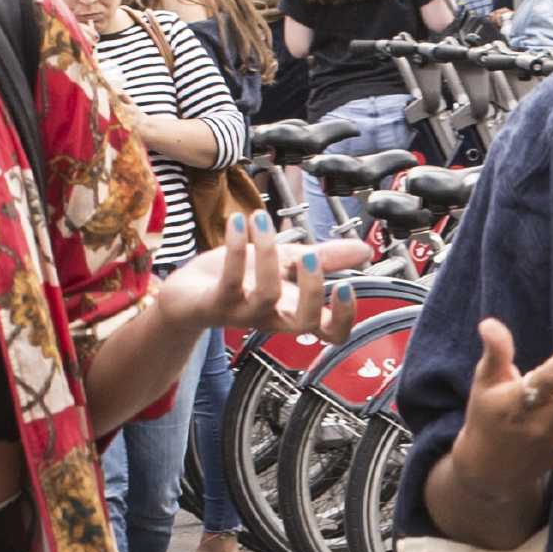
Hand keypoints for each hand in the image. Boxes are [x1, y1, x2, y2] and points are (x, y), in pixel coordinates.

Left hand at [159, 211, 346, 348]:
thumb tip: (364, 249)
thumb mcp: (286, 263)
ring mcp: (244, 312)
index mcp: (294, 310)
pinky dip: (236, 246)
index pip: (331, 332)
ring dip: (268, 252)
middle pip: (304, 322)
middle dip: (312, 288)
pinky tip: (239, 221)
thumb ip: (325, 258)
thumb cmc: (238, 279)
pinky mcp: (216, 303)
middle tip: (308, 256)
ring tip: (261, 219)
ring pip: (266, 295)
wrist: (188, 292)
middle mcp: (273, 317)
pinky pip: (230, 279)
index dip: (345, 316)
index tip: (348, 286)